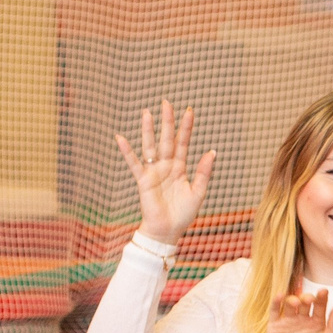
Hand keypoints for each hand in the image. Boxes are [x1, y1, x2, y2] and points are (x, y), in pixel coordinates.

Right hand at [114, 100, 216, 242]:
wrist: (168, 231)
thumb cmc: (184, 214)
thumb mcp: (198, 192)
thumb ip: (203, 172)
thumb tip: (212, 151)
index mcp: (181, 168)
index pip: (183, 143)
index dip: (186, 128)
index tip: (189, 111)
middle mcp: (166, 166)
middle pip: (167, 139)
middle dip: (167, 122)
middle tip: (167, 102)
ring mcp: (154, 171)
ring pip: (151, 146)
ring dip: (148, 130)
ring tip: (147, 112)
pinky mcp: (143, 180)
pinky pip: (134, 163)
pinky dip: (127, 151)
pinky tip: (120, 138)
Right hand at [263, 289, 332, 332]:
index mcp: (317, 324)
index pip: (320, 307)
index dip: (322, 298)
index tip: (323, 291)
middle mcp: (303, 320)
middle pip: (305, 303)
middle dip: (308, 298)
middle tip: (310, 299)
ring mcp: (288, 321)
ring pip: (291, 304)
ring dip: (293, 300)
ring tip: (296, 302)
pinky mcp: (275, 325)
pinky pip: (275, 310)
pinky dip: (277, 302)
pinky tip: (280, 296)